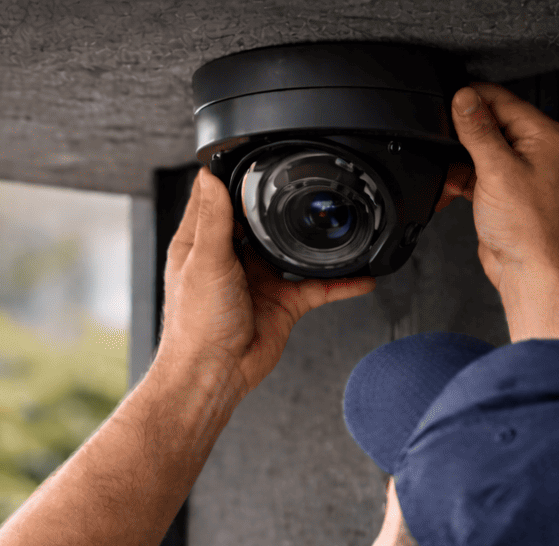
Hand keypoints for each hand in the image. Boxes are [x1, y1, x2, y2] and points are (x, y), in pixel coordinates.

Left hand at [157, 168, 375, 400]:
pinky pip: (318, 287)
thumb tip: (209, 176)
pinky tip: (362, 275)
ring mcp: (259, 280)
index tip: (252, 158)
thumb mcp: (205, 260)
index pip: (217, 200)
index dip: (232, 179)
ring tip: (335, 220)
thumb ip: (213, 218)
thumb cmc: (196, 325)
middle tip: (303, 181)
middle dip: (278, 205)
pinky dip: (341, 282)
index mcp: (203, 245)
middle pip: (259, 221)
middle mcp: (231, 259)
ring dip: (311, 241)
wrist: (214, 374)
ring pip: (292, 251)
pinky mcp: (282, 303)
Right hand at [438, 82, 558, 344]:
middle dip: (463, 138)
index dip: (472, 99)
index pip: (505, 101)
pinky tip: (452, 191)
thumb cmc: (531, 230)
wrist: (535, 273)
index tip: (447, 101)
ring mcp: (529, 175)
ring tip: (449, 178)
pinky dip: (466, 182)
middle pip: (494, 127)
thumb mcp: (497, 171)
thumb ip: (478, 131)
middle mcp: (543, 152)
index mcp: (548, 137)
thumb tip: (465, 98)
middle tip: (443, 147)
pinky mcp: (514, 196)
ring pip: (486, 154)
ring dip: (462, 164)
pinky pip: (486, 177)